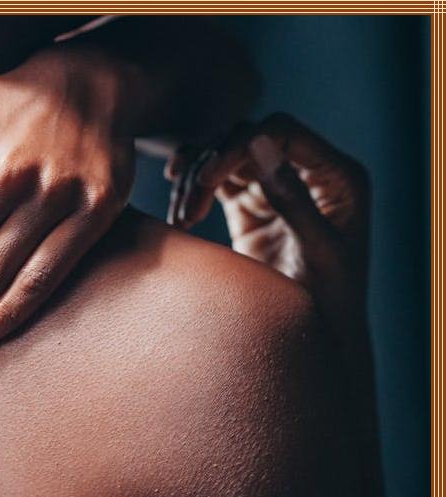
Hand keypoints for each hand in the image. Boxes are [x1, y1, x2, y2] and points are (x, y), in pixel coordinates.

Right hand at [165, 113, 369, 329]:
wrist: (316, 341)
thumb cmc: (330, 302)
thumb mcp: (317, 249)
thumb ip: (292, 195)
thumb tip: (258, 140)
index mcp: (337, 176)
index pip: (282, 132)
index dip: (239, 145)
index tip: (206, 179)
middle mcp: (309, 173)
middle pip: (247, 139)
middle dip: (211, 166)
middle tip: (189, 208)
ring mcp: (278, 187)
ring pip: (226, 156)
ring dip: (196, 180)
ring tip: (183, 220)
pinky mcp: (252, 205)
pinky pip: (216, 181)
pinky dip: (193, 192)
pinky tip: (182, 218)